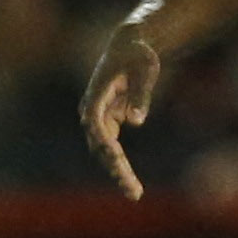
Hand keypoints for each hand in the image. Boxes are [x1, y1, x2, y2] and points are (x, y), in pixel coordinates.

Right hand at [80, 28, 161, 199]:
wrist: (129, 45)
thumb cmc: (138, 55)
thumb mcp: (145, 69)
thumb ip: (141, 94)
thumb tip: (137, 121)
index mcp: (96, 94)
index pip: (95, 123)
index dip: (105, 142)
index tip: (117, 160)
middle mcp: (92, 109)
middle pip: (99, 144)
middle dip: (115, 167)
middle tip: (132, 191)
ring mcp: (98, 117)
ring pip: (103, 150)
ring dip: (117, 171)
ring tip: (133, 193)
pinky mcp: (108, 121)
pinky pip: (111, 148)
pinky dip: (119, 165)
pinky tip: (130, 184)